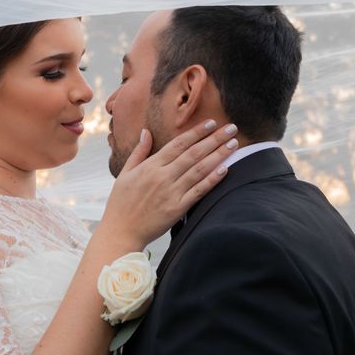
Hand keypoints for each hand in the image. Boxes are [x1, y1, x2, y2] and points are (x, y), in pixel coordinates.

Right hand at [102, 120, 237, 246]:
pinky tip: (225, 169)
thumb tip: (145, 132)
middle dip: (214, 139)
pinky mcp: (177, 208)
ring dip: (218, 155)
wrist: (121, 231)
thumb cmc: (121, 203)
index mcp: (151, 166)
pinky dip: (212, 180)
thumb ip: (138, 152)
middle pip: (194, 153)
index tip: (211, 123)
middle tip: (231, 128)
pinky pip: (199, 191)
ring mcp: (171, 192)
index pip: (178, 144)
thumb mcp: (125, 173)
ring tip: (233, 144)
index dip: (196, 132)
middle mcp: (163, 176)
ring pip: (200, 169)